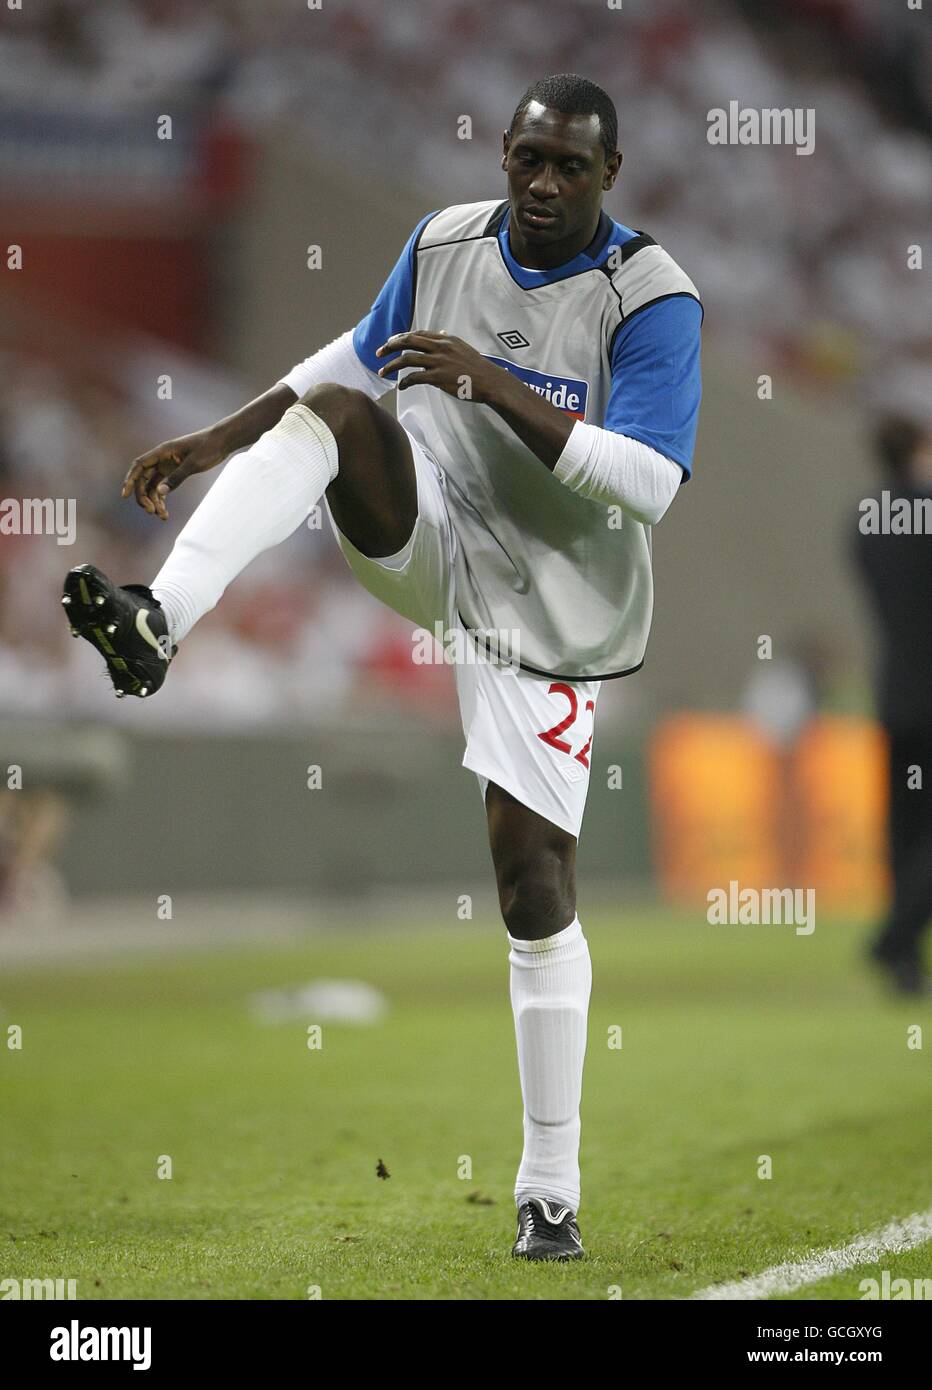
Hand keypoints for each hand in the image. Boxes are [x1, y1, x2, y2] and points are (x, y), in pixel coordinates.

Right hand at [121, 428, 228, 519]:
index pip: (139, 466)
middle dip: (144, 496)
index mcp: (162, 451)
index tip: (125, 495)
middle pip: (144, 479)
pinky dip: (162, 498)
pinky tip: (165, 511)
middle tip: (152, 512)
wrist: (223, 441)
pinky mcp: (175, 471)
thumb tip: (160, 492)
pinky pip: (163, 486)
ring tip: (163, 516)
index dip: (130, 480)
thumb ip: (176, 478)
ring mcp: (168, 465)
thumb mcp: (193, 464)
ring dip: (154, 501)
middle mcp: (162, 458)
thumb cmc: (208, 447)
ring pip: (153, 485)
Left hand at [375, 331, 503, 404]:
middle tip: (378, 353)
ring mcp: (439, 362)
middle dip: (389, 346)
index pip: (417, 334)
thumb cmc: (477, 368)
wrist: (490, 382)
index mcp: (445, 339)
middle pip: (408, 341)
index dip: (400, 337)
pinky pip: (415, 377)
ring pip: (407, 359)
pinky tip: (401, 387)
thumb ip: (448, 341)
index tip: (390, 342)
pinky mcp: (439, 377)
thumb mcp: (462, 348)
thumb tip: (439, 333)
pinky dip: (405, 382)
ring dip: (391, 366)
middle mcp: (440, 347)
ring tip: (382, 372)